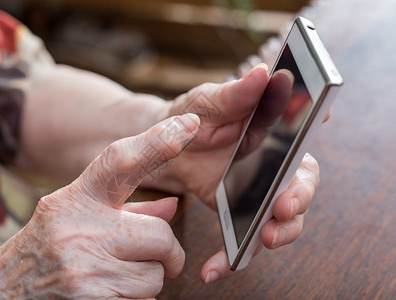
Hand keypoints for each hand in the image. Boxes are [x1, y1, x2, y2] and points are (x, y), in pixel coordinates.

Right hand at [0, 114, 199, 298]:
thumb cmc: (42, 252)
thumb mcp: (74, 219)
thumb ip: (128, 211)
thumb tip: (173, 205)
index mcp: (74, 200)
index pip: (120, 162)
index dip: (158, 142)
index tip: (189, 124)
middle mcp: (78, 230)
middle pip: (161, 235)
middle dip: (167, 252)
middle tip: (158, 258)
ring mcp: (83, 270)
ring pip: (156, 276)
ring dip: (148, 281)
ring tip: (117, 278)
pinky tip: (108, 294)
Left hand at [151, 64, 320, 282]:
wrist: (166, 147)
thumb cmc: (190, 116)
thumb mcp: (206, 101)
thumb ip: (233, 93)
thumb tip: (263, 74)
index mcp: (271, 133)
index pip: (301, 138)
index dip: (311, 134)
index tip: (316, 130)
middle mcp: (273, 165)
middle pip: (301, 185)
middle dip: (299, 198)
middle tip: (284, 206)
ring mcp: (258, 192)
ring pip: (283, 219)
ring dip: (281, 232)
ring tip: (264, 239)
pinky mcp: (239, 214)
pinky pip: (245, 240)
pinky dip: (233, 258)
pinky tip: (214, 268)